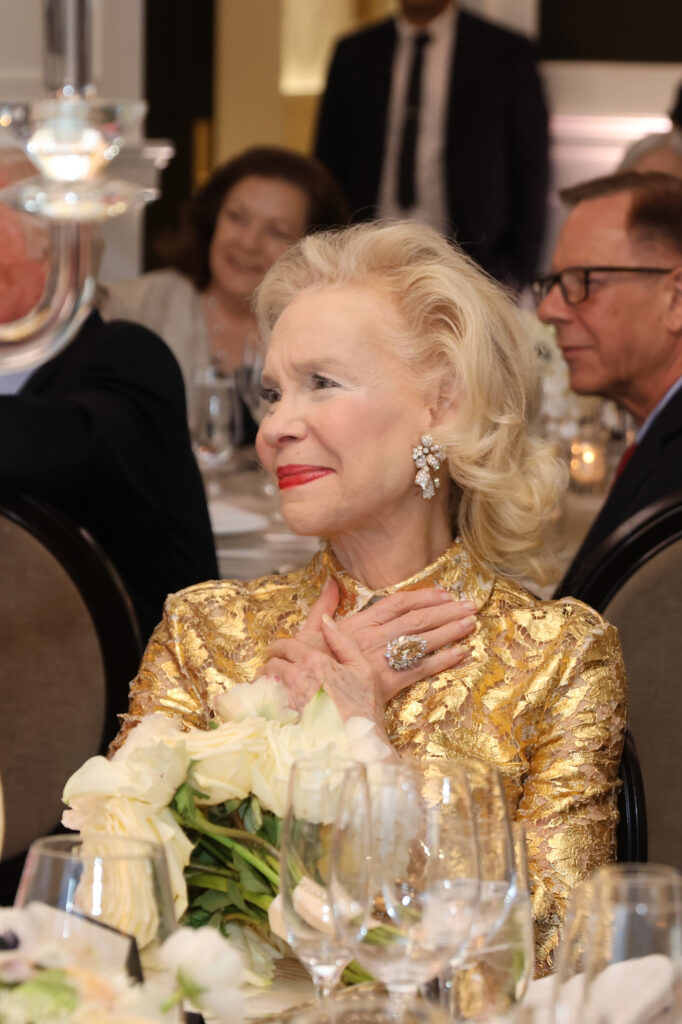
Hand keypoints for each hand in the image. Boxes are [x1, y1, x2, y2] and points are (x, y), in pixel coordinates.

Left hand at [264, 618, 384, 729]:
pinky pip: (262, 703)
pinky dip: (263, 701)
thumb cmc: (364, 707)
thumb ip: (343, 642)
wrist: (359, 744)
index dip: (280, 647)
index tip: (280, 652)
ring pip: (264, 682)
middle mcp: (296, 677)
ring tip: (272, 686)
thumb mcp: (363, 668)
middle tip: (277, 669)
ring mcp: (286, 699)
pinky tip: (271, 705)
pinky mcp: (281, 719)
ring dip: (266, 681)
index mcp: (314, 661)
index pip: (285, 646)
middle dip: (273, 663)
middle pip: (271, 663)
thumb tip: (325, 620)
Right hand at [266, 580, 477, 703]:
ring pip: (422, 640)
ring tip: (471, 624)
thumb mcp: (308, 631)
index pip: (397, 603)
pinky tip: (460, 653)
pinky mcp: (388, 682)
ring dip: (449, 631)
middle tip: (470, 605)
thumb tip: (330, 582)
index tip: (444, 593)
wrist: (303, 693)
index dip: (423, 596)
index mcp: (359, 623)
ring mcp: (382, 659)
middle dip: (446, 611)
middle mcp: (374, 637)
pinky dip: (442, 661)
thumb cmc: (304, 664)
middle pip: (417, 619)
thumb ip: (323, 606)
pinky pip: (420, 669)